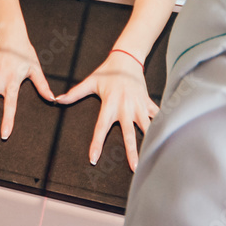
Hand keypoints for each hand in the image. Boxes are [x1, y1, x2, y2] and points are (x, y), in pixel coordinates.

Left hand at [56, 50, 158, 170]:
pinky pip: (157, 116)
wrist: (127, 58)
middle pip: (129, 134)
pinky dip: (163, 125)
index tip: (94, 158)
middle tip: (135, 168)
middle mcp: (125, 108)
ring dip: (150, 141)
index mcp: (110, 105)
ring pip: (146, 127)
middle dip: (132, 152)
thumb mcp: (90, 82)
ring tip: (155, 156)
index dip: (97, 143)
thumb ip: (74, 93)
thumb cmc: (107, 71)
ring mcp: (138, 106)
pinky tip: (168, 138)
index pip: (101, 128)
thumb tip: (57, 100)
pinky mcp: (147, 102)